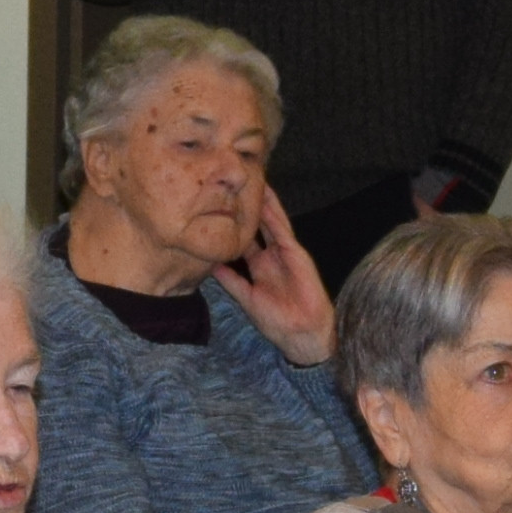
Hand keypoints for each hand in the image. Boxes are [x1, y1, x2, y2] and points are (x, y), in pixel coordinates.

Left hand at [217, 181, 338, 364]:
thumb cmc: (277, 321)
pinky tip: (267, 196)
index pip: (244, 241)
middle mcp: (271, 256)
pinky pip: (282, 228)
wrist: (302, 332)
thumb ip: (230, 281)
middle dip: (248, 207)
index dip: (233, 225)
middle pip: (257, 225)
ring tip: (252, 179)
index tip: (219, 208)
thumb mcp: (246, 298)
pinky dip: (274, 212)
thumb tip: (210, 265)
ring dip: (262, 202)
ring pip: (270, 221)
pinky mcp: (295, 252)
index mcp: (259, 267)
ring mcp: (284, 252)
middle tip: (235, 185)